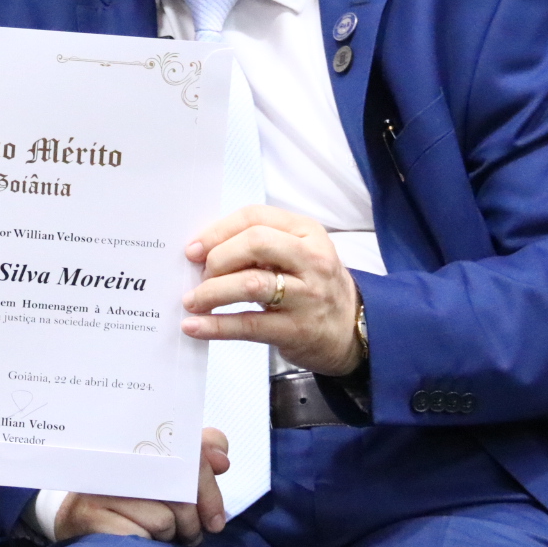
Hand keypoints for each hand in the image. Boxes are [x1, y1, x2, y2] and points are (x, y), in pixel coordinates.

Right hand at [54, 428, 230, 545]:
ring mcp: (101, 487)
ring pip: (164, 520)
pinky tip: (138, 544)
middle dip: (192, 521)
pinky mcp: (90, 516)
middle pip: (179, 492)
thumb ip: (200, 459)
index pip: (186, 452)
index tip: (216, 520)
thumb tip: (222, 459)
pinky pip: (141, 537)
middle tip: (189, 534)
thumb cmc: (132, 498)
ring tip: (157, 537)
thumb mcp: (168, 474)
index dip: (207, 485)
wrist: (77, 521)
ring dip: (168, 537)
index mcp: (139, 440)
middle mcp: (117, 457)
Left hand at [180, 205, 362, 375]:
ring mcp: (308, 295)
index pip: (255, 217)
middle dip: (218, 258)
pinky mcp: (298, 329)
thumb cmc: (313, 285)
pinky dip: (216, 325)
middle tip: (200, 275)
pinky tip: (194, 326)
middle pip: (255, 243)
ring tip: (193, 300)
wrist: (354, 329)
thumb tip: (203, 250)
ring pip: (250, 283)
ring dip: (212, 291)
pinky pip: (249, 324)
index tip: (193, 249)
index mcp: (307, 231)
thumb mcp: (298, 252)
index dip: (218, 231)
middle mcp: (312, 259)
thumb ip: (260, 244)